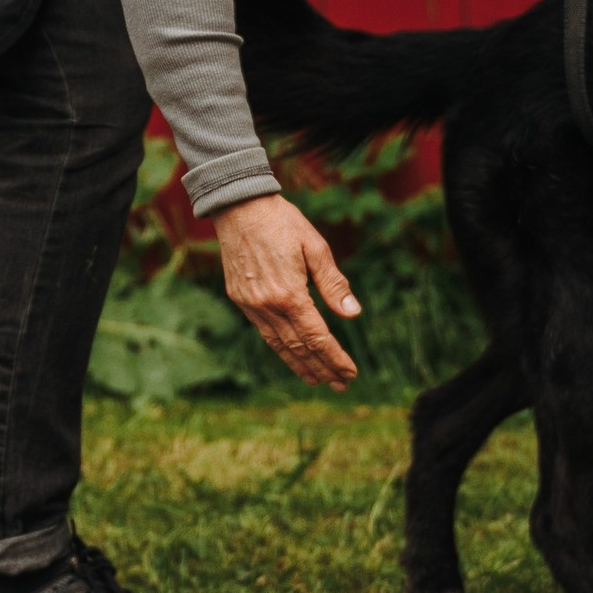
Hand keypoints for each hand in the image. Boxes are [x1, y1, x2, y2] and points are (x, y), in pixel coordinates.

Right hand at [214, 191, 360, 388]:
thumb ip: (334, 284)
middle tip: (341, 385)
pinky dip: (280, 348)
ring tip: (318, 380)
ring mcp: (251, 305)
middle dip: (323, 368)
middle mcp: (268, 305)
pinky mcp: (241, 299)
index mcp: (289, 294)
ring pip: (279, 345)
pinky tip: (292, 355)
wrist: (239, 207)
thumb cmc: (283, 222)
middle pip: (300, 347)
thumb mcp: (315, 247)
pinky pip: (264, 332)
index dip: (335, 357)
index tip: (350, 373)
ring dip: (301, 365)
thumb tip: (353, 314)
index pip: (317, 336)